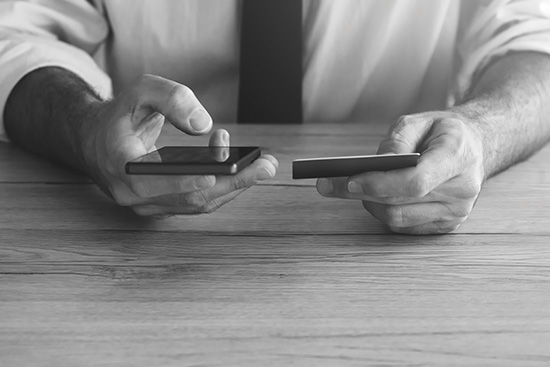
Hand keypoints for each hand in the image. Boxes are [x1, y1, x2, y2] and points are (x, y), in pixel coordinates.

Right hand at [84, 74, 277, 216]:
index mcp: (121, 164)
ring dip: (234, 186)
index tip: (217, 171)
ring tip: (264, 166)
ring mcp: (147, 205)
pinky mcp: (162, 206)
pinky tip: (244, 171)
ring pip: (198, 204)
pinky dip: (222, 186)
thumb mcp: (141, 91)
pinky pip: (197, 203)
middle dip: (232, 181)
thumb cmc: (121, 114)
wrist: (98, 139)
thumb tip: (203, 126)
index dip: (186, 180)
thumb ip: (172, 99)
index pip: (154, 182)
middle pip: (189, 198)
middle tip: (266, 166)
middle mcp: (132, 193)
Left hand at [316, 111, 485, 233]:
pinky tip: (374, 196)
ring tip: (349, 186)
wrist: (474, 148)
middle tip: (327, 184)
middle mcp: (462, 190)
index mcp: (458, 157)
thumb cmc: (442, 133)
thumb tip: (374, 165)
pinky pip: (403, 226)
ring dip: (369, 203)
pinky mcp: (446, 226)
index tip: (348, 180)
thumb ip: (396, 140)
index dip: (379, 184)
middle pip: (400, 201)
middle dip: (359, 193)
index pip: (415, 181)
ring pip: (397, 217)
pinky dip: (383, 210)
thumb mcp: (420, 121)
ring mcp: (456, 213)